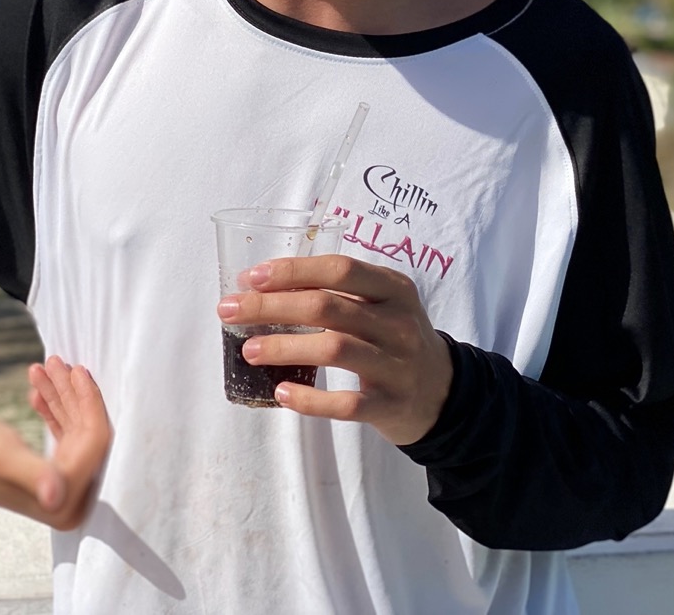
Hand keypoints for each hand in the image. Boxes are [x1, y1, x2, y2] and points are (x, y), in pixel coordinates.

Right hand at [0, 355, 109, 531]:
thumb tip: (54, 500)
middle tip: (58, 361)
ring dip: (61, 394)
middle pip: (87, 433)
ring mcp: (60, 486)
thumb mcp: (2, 457)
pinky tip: (39, 387)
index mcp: (62, 505)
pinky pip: (63, 432)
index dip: (89, 403)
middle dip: (73, 393)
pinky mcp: (50, 471)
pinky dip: (53, 407)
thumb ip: (33, 476)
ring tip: (47, 364)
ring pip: (76, 427)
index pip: (95, 444)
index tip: (77, 369)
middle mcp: (66, 501)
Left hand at [217, 254, 452, 445]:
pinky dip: (309, 399)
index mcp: (394, 289)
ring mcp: (396, 364)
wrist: (444, 391)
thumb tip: (266, 289)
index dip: (293, 271)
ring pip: (334, 349)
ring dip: (283, 348)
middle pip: (327, 307)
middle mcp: (398, 322)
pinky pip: (345, 404)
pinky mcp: (390, 404)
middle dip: (271, 306)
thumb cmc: (396, 339)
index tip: (251, 277)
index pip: (340, 269)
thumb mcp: (383, 306)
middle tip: (230, 310)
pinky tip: (282, 392)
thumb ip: (340, 294)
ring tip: (248, 350)